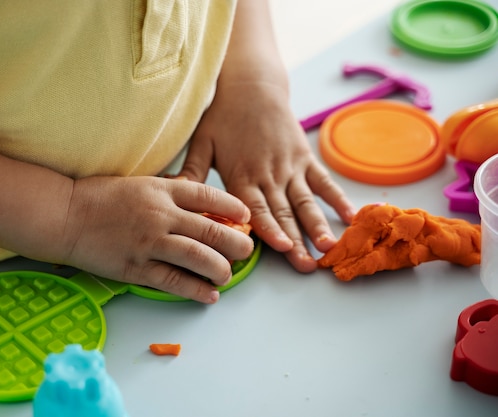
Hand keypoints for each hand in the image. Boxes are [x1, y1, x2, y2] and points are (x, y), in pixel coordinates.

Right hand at [60, 176, 253, 302]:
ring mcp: (149, 243)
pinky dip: (196, 290)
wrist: (64, 215)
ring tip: (226, 275)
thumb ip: (168, 193)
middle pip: (213, 230)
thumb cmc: (98, 197)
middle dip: (237, 244)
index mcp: (162, 190)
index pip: (209, 197)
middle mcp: (161, 215)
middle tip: (245, 250)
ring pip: (199, 258)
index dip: (234, 207)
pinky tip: (209, 294)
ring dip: (221, 269)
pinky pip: (174, 281)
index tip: (244, 216)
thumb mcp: (138, 183)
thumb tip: (200, 207)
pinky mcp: (136, 267)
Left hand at [179, 80, 354, 271]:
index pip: (256, 208)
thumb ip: (191, 172)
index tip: (281, 248)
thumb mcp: (202, 142)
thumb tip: (176, 196)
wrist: (252, 85)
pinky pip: (323, 181)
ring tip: (328, 247)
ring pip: (305, 201)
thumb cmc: (222, 116)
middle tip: (307, 266)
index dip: (269, 228)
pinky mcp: (304, 158)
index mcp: (242, 175)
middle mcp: (269, 174)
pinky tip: (349, 216)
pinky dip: (337, 198)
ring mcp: (290, 167)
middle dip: (296, 241)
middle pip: (284, 212)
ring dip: (317, 225)